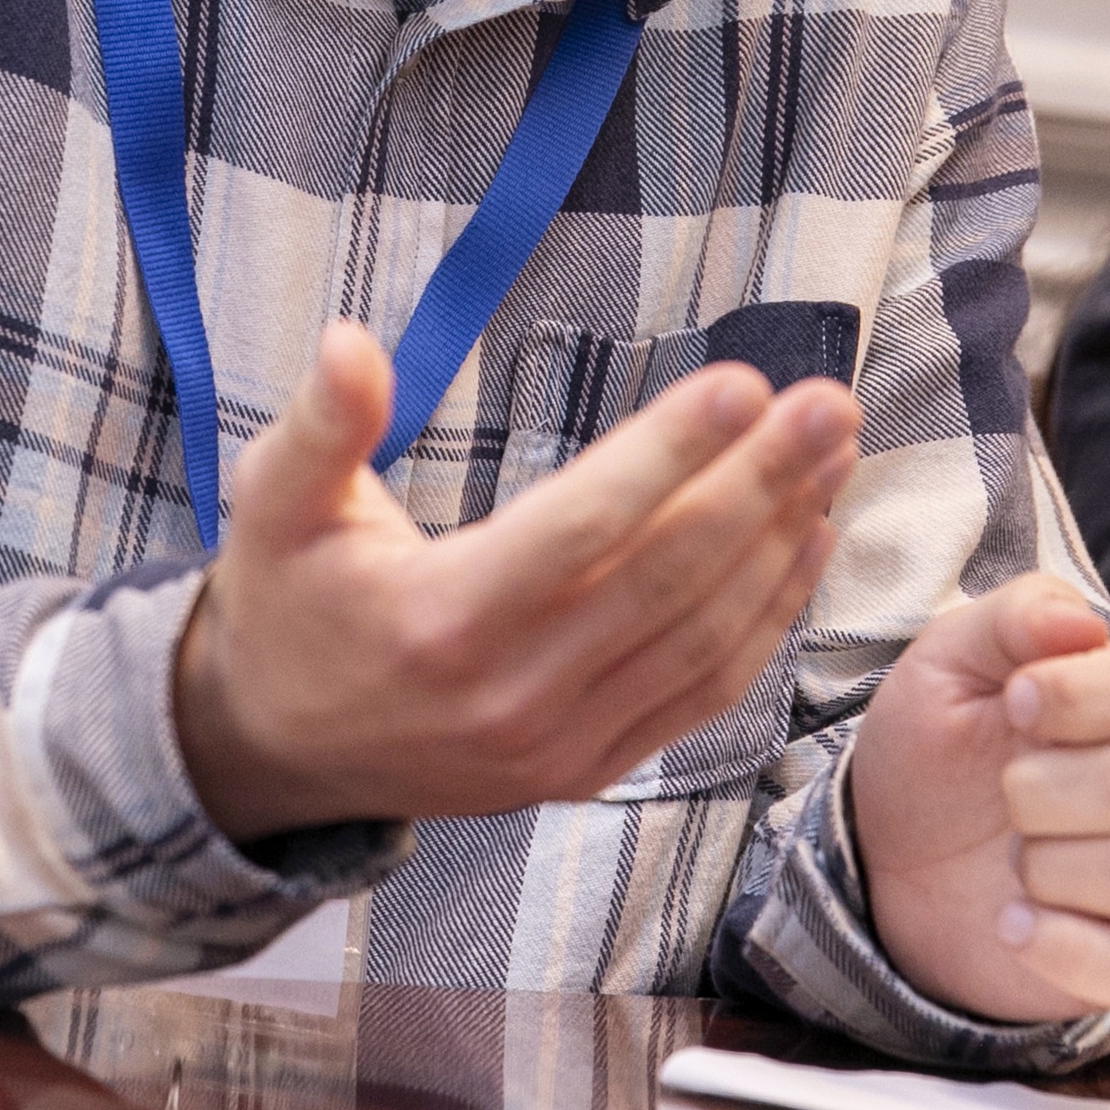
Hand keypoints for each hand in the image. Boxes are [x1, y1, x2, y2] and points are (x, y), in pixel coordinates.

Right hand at [172, 321, 859, 840]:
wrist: (277, 752)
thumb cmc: (286, 603)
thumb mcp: (273, 503)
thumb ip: (320, 423)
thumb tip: (348, 339)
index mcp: (441, 620)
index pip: (581, 528)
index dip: (667, 454)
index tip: (743, 382)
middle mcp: (510, 695)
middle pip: (666, 577)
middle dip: (761, 482)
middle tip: (831, 402)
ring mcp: (558, 744)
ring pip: (700, 635)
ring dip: (779, 539)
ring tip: (836, 451)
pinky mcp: (587, 769)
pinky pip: (699, 693)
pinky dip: (765, 618)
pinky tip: (805, 541)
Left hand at [846, 576, 1109, 1025]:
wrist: (893, 862)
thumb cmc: (935, 749)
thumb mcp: (948, 662)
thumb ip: (1014, 620)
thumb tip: (1083, 624)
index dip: (1094, 691)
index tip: (1016, 701)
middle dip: (1043, 786)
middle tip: (1003, 789)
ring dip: (1052, 866)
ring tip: (1011, 858)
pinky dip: (1067, 947)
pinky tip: (1013, 922)